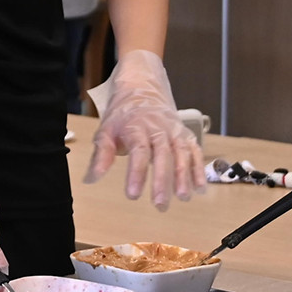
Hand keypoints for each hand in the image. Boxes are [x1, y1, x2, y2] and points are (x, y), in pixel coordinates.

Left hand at [84, 49, 205, 209]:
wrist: (142, 88)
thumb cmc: (123, 114)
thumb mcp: (106, 130)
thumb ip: (102, 155)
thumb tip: (91, 179)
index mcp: (136, 127)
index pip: (138, 151)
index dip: (136, 173)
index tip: (133, 195)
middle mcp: (158, 128)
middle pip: (163, 154)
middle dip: (163, 180)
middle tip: (159, 204)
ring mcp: (174, 131)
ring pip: (182, 153)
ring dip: (184, 176)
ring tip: (183, 197)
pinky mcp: (185, 134)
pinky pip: (195, 151)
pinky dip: (199, 169)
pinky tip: (200, 188)